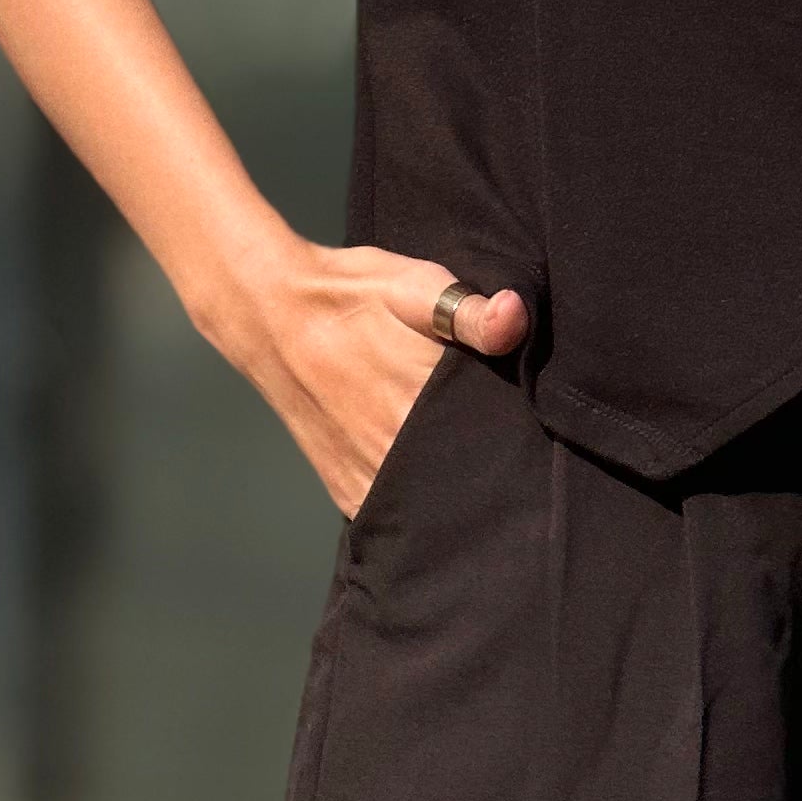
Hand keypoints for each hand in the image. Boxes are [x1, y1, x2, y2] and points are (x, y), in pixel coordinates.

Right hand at [199, 218, 527, 519]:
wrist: (271, 316)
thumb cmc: (351, 298)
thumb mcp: (418, 287)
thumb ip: (470, 312)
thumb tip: (514, 317)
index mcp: (421, 415)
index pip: (498, 450)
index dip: (521, 439)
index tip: (530, 425)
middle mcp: (395, 461)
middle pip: (467, 484)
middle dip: (492, 469)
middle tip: (502, 437)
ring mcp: (370, 485)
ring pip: (432, 505)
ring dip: (452, 488)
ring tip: (467, 455)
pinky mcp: (350, 494)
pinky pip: (398, 513)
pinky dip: (418, 501)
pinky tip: (430, 472)